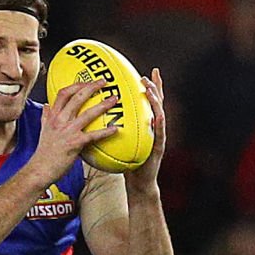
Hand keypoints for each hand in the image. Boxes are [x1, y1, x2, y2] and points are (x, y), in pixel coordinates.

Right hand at [29, 81, 118, 185]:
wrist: (40, 168)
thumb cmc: (44, 152)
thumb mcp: (43, 130)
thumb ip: (45, 117)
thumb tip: (46, 105)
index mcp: (53, 116)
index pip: (63, 93)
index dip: (76, 85)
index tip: (87, 81)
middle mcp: (60, 121)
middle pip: (77, 98)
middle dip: (92, 87)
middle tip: (104, 82)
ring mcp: (67, 131)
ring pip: (87, 113)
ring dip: (103, 105)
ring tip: (114, 100)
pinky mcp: (75, 143)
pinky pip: (93, 135)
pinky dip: (105, 132)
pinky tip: (115, 129)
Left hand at [125, 68, 165, 192]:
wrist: (139, 182)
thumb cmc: (127, 162)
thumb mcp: (119, 142)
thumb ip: (113, 128)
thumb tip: (95, 116)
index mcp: (143, 124)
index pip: (144, 102)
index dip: (147, 87)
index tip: (144, 72)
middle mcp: (153, 127)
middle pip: (155, 103)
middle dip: (153, 88)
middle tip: (145, 77)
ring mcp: (158, 136)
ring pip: (159, 114)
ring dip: (156, 102)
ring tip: (150, 91)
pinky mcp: (159, 147)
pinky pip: (159, 133)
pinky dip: (159, 123)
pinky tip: (158, 116)